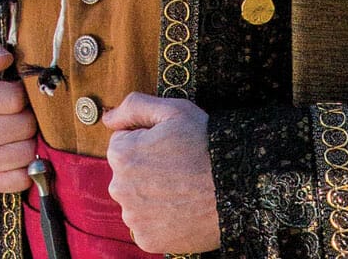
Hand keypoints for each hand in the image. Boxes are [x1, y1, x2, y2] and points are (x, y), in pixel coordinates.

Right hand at [0, 39, 37, 193]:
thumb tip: (4, 58)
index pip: (16, 98)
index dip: (21, 95)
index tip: (12, 95)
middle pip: (25, 126)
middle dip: (27, 119)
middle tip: (15, 117)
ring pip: (27, 153)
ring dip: (28, 143)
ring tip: (14, 135)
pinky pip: (22, 179)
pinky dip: (25, 169)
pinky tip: (12, 156)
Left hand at [102, 92, 220, 253]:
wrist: (240, 188)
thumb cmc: (207, 144)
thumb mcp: (174, 111)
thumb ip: (134, 107)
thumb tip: (107, 118)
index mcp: (121, 154)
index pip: (122, 144)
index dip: (147, 142)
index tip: (170, 147)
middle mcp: (119, 188)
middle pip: (127, 175)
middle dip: (146, 169)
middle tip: (179, 169)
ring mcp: (133, 218)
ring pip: (137, 201)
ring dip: (153, 196)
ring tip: (183, 190)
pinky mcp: (148, 240)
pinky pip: (148, 225)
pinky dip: (161, 219)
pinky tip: (182, 209)